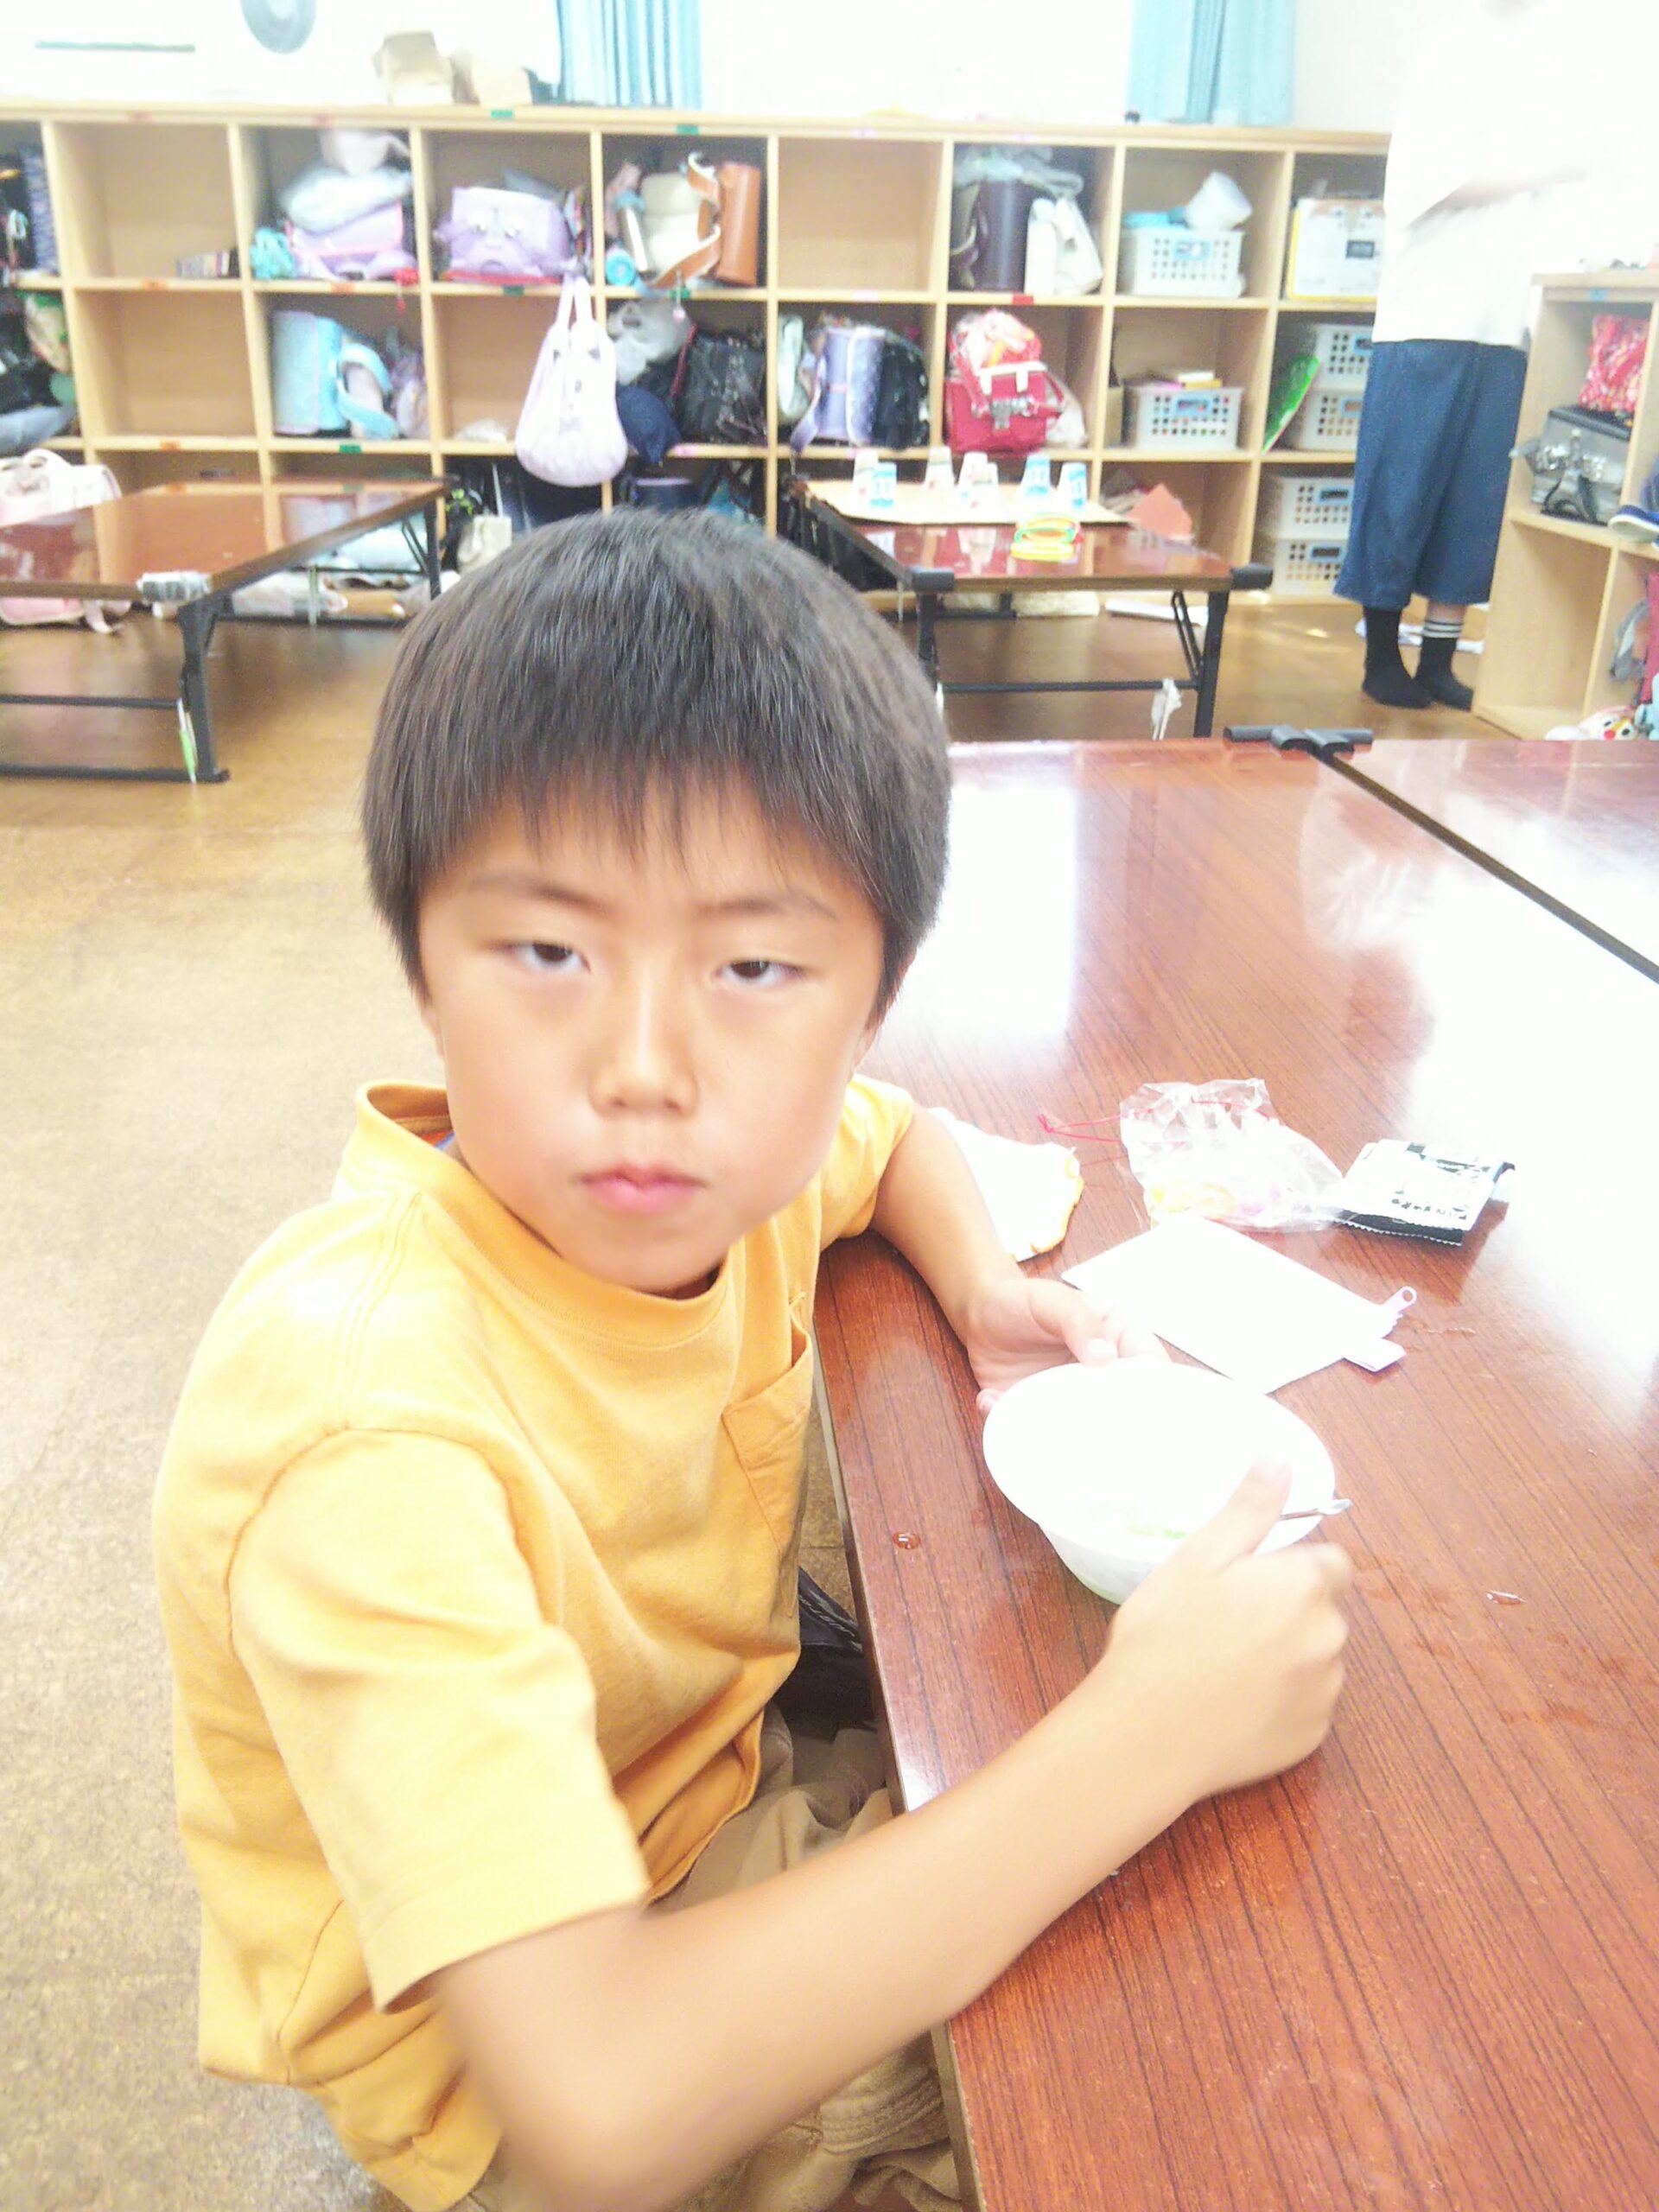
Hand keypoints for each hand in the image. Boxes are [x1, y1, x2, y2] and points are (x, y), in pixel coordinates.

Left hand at [962, 1267, 1164, 1412]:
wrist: (978, 1315)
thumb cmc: (1022, 1300)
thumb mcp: (1052, 1301)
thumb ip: (1078, 1322)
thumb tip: (1105, 1357)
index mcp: (1119, 1339)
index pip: (1150, 1368)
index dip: (1149, 1389)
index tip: (1133, 1406)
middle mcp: (1103, 1375)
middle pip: (1124, 1408)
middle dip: (1110, 1424)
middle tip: (1083, 1426)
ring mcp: (1073, 1399)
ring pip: (1084, 1430)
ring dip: (1060, 1432)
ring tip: (1031, 1416)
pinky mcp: (1041, 1415)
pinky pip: (1038, 1433)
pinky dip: (1017, 1427)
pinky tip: (993, 1400)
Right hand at [1092, 1460, 1351, 1802]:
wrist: (1148, 1735)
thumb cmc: (1165, 1636)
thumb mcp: (1199, 1557)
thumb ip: (1250, 1508)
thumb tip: (1281, 1457)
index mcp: (1306, 1585)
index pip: (1330, 1560)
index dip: (1289, 1566)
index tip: (1245, 1580)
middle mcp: (1330, 1636)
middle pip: (1322, 1608)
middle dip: (1286, 1608)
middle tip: (1223, 1619)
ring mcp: (1325, 1692)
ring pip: (1315, 1655)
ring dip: (1286, 1652)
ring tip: (1224, 1663)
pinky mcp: (1313, 1736)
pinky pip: (1306, 1702)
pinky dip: (1281, 1698)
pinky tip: (1234, 1700)